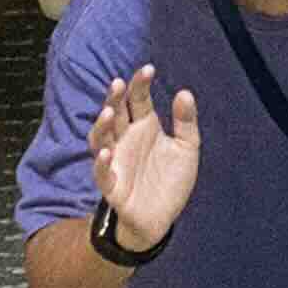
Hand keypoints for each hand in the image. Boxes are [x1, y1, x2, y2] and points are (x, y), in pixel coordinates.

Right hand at [88, 67, 206, 248]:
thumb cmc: (171, 180)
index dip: (140, 84)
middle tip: (119, 83)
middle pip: (115, 113)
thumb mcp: (187, 149)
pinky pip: (101, 173)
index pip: (137, 99)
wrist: (162, 219)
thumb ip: (186, 122)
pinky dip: (101, 162)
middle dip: (115, 98)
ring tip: (109, 112)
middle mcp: (126, 140)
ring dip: (102, 125)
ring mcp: (117, 162)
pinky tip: (107, 151)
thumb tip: (185, 92)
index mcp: (144, 127)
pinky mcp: (113, 187)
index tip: (148, 69)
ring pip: (101, 138)